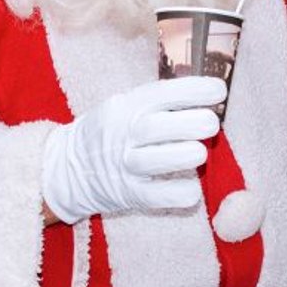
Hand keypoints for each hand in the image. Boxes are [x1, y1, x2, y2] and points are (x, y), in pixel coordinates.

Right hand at [41, 76, 225, 223]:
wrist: (67, 169)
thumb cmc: (109, 133)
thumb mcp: (123, 106)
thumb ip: (158, 102)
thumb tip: (207, 95)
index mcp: (125, 106)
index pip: (162, 93)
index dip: (195, 90)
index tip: (219, 91)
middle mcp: (124, 134)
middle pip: (161, 126)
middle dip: (195, 123)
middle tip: (210, 124)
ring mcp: (126, 166)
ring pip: (161, 160)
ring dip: (188, 155)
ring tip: (198, 152)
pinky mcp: (130, 195)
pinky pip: (162, 196)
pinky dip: (183, 192)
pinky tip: (190, 185)